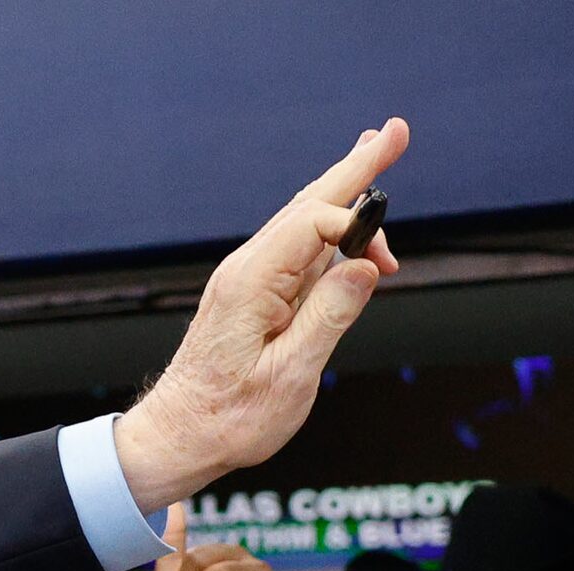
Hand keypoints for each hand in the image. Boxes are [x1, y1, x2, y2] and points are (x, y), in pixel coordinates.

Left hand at [115, 122, 407, 510]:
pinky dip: (328, 226)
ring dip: (343, 189)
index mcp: (252, 282)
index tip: (387, 268)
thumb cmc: (228, 418)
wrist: (178, 436)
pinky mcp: (252, 296)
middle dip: (356, 168)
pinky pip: (297, 249)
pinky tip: (343, 216)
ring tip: (374, 151)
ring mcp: (248, 280)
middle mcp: (247, 270)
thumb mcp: (290, 376)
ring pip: (304, 222)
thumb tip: (364, 268)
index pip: (314, 224)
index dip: (357, 228)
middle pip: (310, 204)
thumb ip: (329, 317)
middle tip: (396, 130)